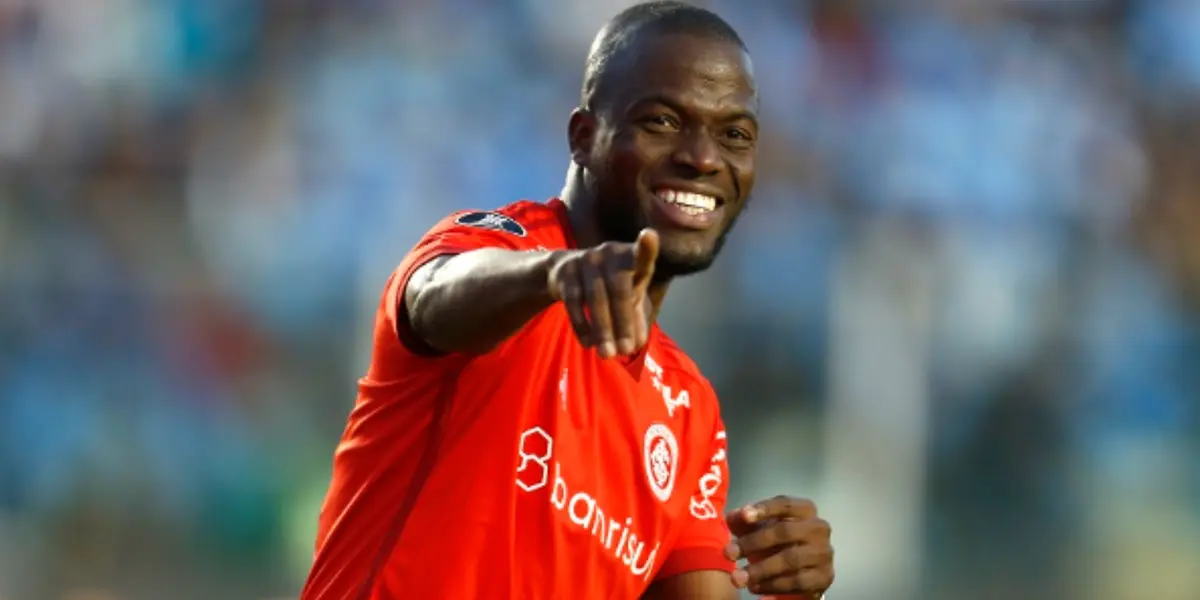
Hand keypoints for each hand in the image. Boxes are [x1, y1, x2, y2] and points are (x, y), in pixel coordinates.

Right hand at [547, 229, 658, 357]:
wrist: (564, 269)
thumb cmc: (609, 285)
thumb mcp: (627, 297)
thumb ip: (636, 319)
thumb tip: (636, 344)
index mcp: (630, 257)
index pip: (641, 254)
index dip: (646, 247)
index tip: (648, 235)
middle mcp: (609, 253)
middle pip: (619, 288)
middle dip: (623, 321)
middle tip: (625, 350)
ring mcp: (586, 260)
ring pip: (596, 298)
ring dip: (602, 329)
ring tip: (608, 354)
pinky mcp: (565, 272)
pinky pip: (574, 302)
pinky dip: (582, 325)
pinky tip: (588, 343)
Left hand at [724, 496, 834, 598]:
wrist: (804, 570)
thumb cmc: (779, 542)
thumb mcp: (761, 528)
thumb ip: (745, 522)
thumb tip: (732, 517)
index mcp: (805, 510)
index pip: (785, 504)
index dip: (764, 508)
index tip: (743, 516)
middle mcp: (818, 528)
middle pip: (785, 531)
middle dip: (753, 542)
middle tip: (729, 553)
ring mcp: (823, 553)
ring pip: (790, 559)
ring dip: (760, 569)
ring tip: (737, 577)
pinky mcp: (824, 577)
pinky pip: (797, 582)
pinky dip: (773, 585)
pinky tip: (755, 587)